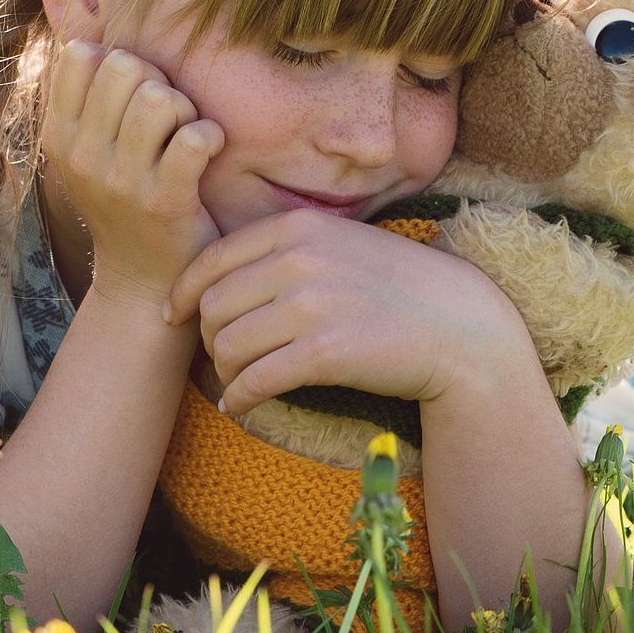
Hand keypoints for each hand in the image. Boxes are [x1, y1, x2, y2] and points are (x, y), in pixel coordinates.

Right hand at [40, 40, 223, 305]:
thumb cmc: (125, 199)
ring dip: (184, 110)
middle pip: (126, 66)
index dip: (117, 61)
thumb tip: (88, 26)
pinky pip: (196, 138)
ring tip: (184, 135)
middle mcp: (81, 156)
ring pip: (160, 98)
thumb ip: (87, 95)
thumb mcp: (88, 150)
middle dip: (158, 81)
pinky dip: (211, 137)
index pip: (81, 55)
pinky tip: (207, 153)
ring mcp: (121, 181)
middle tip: (168, 118)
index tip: (131, 96)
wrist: (143, 280)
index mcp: (58, 135)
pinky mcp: (165, 202)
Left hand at [166, 208, 531, 415]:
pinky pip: (253, 380)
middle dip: (206, 337)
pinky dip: (238, 399)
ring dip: (224, 372)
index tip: (174, 315)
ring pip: (226, 345)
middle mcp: (299, 259)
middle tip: (221, 357)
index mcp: (298, 226)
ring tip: (237, 382)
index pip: (213, 258)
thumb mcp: (341, 243)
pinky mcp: (323, 352)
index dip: (183, 292)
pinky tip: (241, 406)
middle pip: (212, 305)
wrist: (459, 325)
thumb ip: (287, 249)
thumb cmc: (398, 287)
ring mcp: (310, 305)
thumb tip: (220, 281)